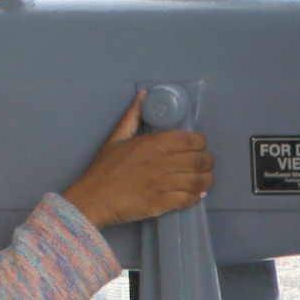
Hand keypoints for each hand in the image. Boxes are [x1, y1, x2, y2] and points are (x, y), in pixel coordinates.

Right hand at [61, 93, 214, 228]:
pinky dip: (196, 196)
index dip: (200, 143)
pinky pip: (187, 199)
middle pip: (198, 160)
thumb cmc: (103, 169)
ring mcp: (161, 184)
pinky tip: (196, 194)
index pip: (189, 140)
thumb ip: (132, 117)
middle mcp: (159, 162)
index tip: (199, 146)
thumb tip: (144, 95)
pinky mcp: (160, 204)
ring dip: (206, 180)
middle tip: (207, 164)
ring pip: (197, 180)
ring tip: (206, 180)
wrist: (91, 199)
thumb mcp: (115, 138)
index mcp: (151, 144)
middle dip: (208, 162)